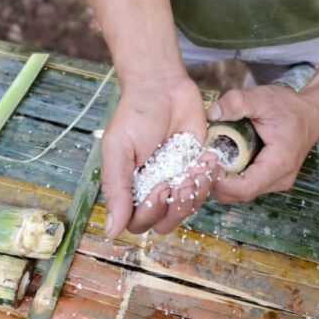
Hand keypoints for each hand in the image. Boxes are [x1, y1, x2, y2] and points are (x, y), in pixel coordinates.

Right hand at [101, 74, 217, 237]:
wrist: (162, 87)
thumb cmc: (135, 115)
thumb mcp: (118, 150)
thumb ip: (116, 189)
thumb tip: (110, 231)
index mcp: (129, 189)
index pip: (138, 223)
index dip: (151, 212)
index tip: (159, 185)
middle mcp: (151, 190)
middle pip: (165, 223)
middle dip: (176, 205)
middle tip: (180, 178)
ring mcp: (176, 181)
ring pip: (187, 209)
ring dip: (195, 192)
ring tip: (196, 166)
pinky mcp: (197, 169)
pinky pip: (205, 189)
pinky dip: (208, 177)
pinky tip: (206, 157)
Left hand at [206, 85, 318, 202]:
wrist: (311, 113)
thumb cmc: (289, 107)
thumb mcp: (262, 98)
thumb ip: (237, 102)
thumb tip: (211, 114)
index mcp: (279, 163)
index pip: (244, 188)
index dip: (219, 180)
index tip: (204, 159)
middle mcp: (279, 180)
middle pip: (238, 194)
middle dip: (215, 181)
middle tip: (200, 158)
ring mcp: (275, 182)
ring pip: (239, 193)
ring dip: (221, 180)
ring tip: (209, 157)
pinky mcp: (270, 180)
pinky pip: (244, 186)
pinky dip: (229, 178)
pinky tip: (221, 159)